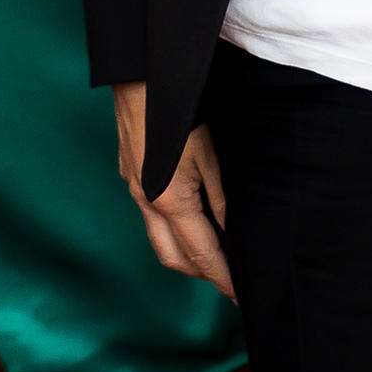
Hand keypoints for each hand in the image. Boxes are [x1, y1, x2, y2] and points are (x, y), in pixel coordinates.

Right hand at [113, 81, 233, 301]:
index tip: (241, 296)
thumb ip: (221, 199)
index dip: (223, 279)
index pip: (201, 255)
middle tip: (230, 281)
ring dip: (184, 254)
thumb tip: (232, 234)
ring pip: (158, 238)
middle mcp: (147, 201)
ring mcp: (134, 187)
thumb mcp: (210, 155)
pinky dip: (171, 229)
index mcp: (170, 201)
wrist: (138, 75)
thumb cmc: (178, 108)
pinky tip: (188, 219)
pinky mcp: (130, 173)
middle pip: (174, 258)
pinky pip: (149, 215)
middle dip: (202, 274)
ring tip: (213, 254)